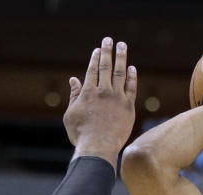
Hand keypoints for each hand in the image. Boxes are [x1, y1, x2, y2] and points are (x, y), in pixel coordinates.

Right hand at [64, 37, 137, 166]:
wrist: (98, 148)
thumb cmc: (81, 135)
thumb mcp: (71, 114)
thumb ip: (74, 95)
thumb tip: (74, 79)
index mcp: (88, 92)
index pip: (92, 70)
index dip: (95, 58)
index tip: (97, 50)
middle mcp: (103, 91)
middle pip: (106, 66)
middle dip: (107, 51)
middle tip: (109, 39)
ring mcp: (117, 98)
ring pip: (120, 73)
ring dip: (121, 57)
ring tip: (122, 45)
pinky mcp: (128, 107)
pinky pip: (131, 88)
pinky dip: (131, 77)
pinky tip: (131, 68)